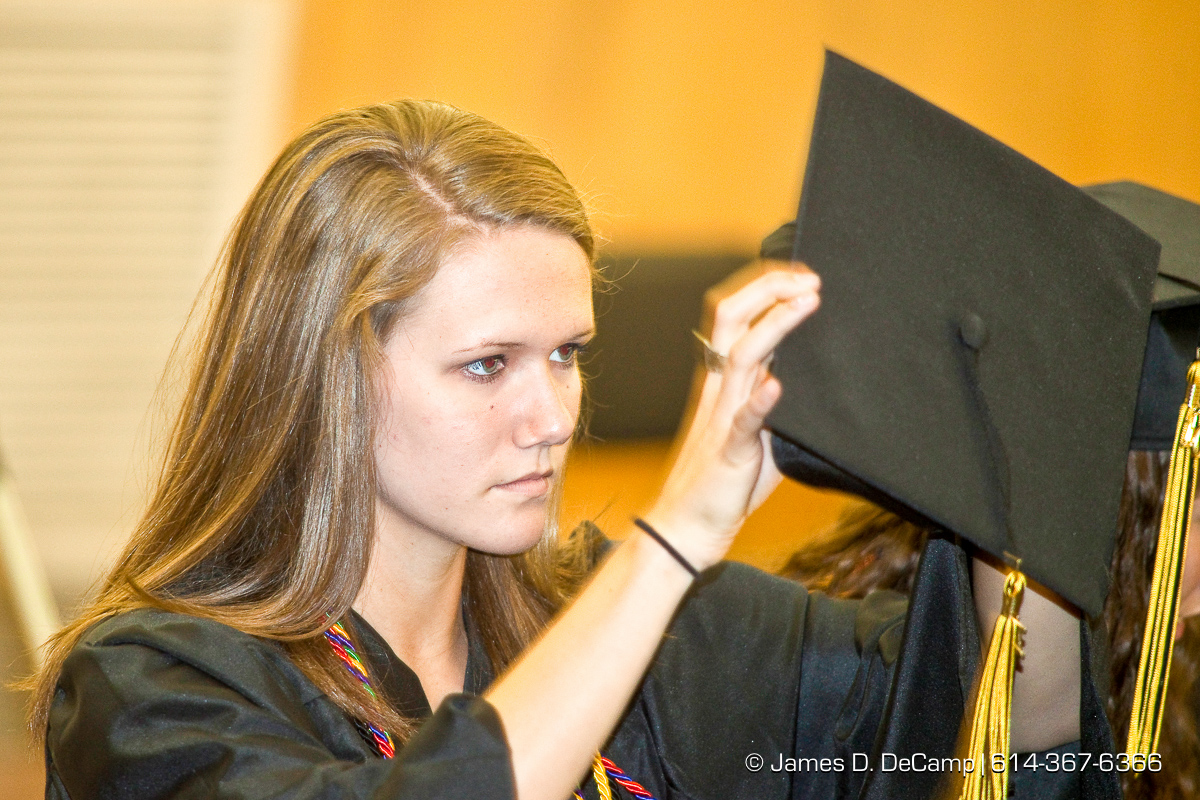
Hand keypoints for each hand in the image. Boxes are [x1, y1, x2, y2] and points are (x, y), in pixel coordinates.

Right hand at [645, 260, 819, 569]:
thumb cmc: (721, 484)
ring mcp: (721, 418)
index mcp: (721, 382)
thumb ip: (772, 405)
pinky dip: (760, 400)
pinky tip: (777, 385)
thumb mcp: (755, 434)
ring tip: (808, 302)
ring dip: (776, 324)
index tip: (800, 277)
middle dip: (769, 289)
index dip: (764, 289)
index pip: (733, 316)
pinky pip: (742, 421)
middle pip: (731, 319)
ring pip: (741, 356)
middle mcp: (718, 390)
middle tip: (808, 278)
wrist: (685, 528)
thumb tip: (805, 378)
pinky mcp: (729, 451)